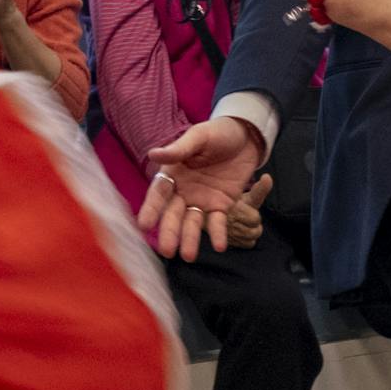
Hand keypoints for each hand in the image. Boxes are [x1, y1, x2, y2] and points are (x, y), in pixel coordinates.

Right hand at [139, 117, 264, 260]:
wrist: (247, 136)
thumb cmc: (218, 133)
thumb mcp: (199, 136)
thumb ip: (179, 148)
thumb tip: (153, 154)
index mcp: (172, 173)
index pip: (159, 194)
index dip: (151, 209)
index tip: (144, 225)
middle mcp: (183, 190)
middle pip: (174, 214)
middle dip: (170, 232)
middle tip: (167, 251)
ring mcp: (202, 199)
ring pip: (193, 222)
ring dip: (190, 239)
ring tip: (188, 256)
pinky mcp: (222, 205)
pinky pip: (218, 221)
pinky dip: (218, 233)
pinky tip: (220, 246)